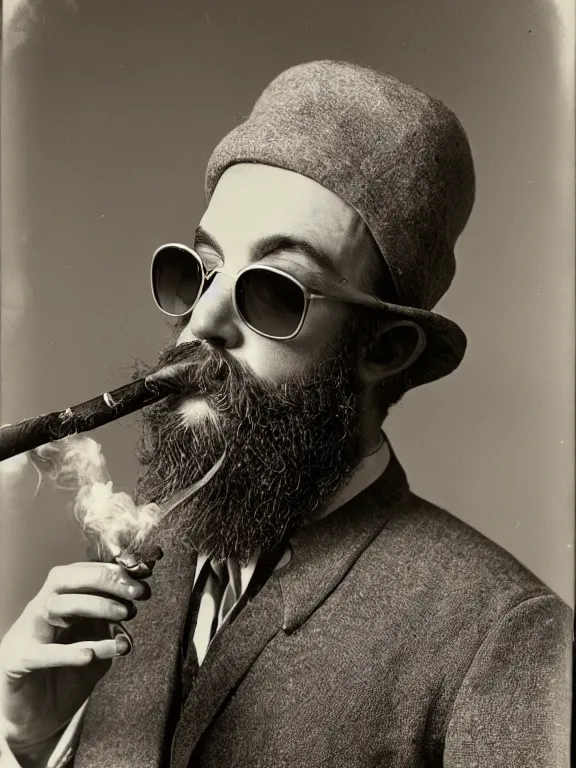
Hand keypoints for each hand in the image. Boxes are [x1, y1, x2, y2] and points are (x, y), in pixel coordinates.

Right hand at [0, 561, 148, 760]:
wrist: (37, 719)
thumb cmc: (69, 675)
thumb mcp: (98, 642)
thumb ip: (114, 620)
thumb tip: (140, 591)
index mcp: (59, 600)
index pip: (82, 571)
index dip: (113, 569)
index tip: (144, 574)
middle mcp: (41, 610)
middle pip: (65, 578)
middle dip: (103, 579)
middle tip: (136, 591)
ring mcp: (27, 634)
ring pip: (54, 606)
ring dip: (94, 606)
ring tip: (124, 615)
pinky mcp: (18, 663)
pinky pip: (42, 654)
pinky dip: (67, 652)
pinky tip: (89, 655)